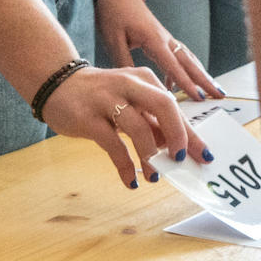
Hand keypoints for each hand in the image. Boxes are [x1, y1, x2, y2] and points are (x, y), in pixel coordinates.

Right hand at [39, 62, 204, 186]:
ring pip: (138, 127)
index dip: (191, 134)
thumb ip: (152, 122)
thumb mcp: (129, 102)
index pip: (174, 107)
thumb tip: (177, 149)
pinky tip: (131, 181)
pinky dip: (125, 166)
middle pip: (164, 106)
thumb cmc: (100, 96)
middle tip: (180, 160)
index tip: (204, 156)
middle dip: (179, 136)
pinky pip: (112, 145)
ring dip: (150, 155)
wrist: (56, 83)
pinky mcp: (87, 117)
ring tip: (154, 176)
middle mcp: (128, 85)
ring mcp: (107, 100)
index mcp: (144, 80)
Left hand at [94, 0, 221, 101]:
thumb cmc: (113, 13)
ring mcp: (166, 37)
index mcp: (154, 40)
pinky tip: (178, 85)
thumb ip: (123, 62)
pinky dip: (183, 70)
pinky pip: (178, 55)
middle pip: (189, 62)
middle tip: (220, 95)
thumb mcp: (112, 40)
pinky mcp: (161, 37)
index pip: (173, 66)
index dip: (186, 83)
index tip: (199, 97)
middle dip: (205, 80)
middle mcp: (165, 39)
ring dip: (201, 74)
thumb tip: (134, 84)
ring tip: (213, 89)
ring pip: (188, 58)